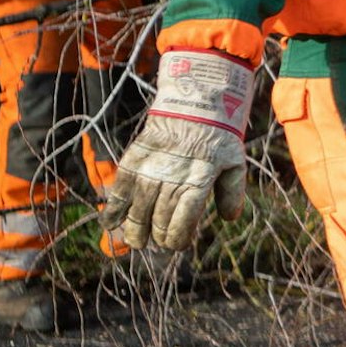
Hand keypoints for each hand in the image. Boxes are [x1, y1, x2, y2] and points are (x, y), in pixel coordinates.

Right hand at [105, 48, 254, 250]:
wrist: (195, 102)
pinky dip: (113, 209)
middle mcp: (172, 177)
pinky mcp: (134, 159)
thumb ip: (233, 192)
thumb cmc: (218, 137)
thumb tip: (229, 219)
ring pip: (137, 209)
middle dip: (157, 237)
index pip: (182, 221)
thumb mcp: (235, 162)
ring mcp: (151, 168)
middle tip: (157, 243)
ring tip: (136, 241)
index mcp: (199, 180)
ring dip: (134, 230)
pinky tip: (110, 223)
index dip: (177, 239)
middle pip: (158, 219)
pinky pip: (119, 189)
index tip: (177, 245)